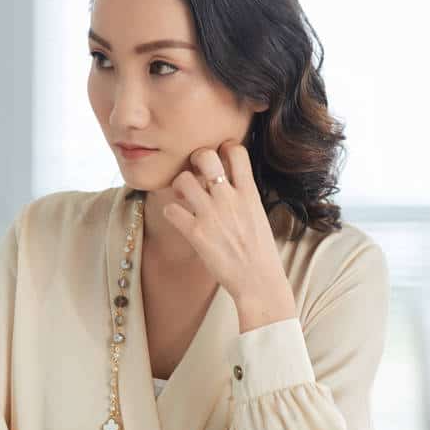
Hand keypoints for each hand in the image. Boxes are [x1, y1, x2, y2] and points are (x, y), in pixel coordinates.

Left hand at [162, 140, 296, 331]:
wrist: (259, 282)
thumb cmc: (259, 250)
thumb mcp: (258, 214)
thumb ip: (243, 194)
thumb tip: (228, 179)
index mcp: (249, 192)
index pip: (237, 151)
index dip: (224, 148)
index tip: (219, 159)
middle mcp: (229, 199)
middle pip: (205, 157)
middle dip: (195, 159)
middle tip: (194, 172)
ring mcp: (211, 215)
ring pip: (182, 180)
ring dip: (179, 186)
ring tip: (184, 197)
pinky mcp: (195, 233)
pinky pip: (170, 209)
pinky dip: (171, 212)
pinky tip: (179, 219)